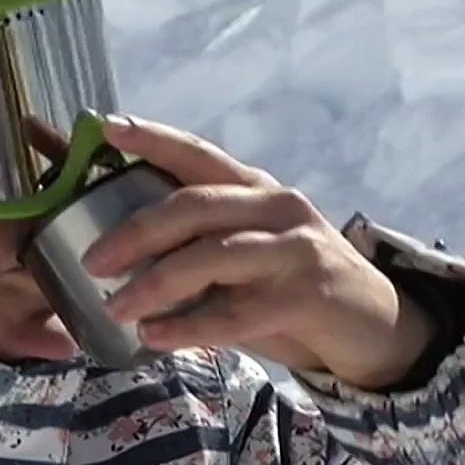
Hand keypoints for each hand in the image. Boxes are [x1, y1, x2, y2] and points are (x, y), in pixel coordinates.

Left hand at [80, 115, 436, 390]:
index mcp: (257, 189)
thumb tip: (115, 251)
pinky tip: (153, 336)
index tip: (105, 128)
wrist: (372, 324)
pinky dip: (189, 327)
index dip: (152, 138)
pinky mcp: (307, 296)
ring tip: (116, 306)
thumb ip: (197, 246)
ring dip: (157, 283)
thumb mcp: (247, 252)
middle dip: (137, 231)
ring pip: (214, 255)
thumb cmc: (291, 286)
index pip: (198, 155)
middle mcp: (277, 208)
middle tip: (93, 259)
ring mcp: (295, 249)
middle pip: (197, 205)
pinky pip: (236, 312)